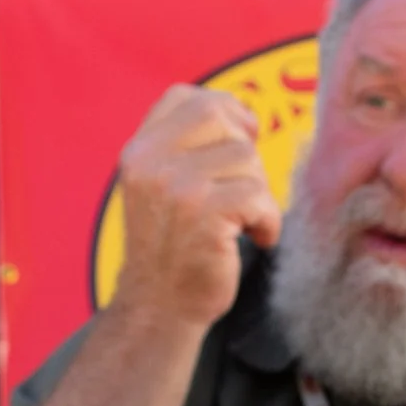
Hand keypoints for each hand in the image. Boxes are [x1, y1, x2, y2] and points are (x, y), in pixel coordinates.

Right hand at [109, 84, 282, 333]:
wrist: (159, 308)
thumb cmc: (173, 249)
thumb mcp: (162, 188)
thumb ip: (185, 148)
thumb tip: (243, 116)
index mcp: (138, 151)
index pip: (184, 97)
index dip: (223, 109)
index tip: (242, 136)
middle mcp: (150, 163)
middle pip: (220, 118)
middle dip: (244, 150)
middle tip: (244, 190)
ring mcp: (175, 187)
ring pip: (246, 158)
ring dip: (257, 192)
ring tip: (243, 223)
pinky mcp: (204, 214)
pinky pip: (259, 195)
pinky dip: (268, 220)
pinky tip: (256, 239)